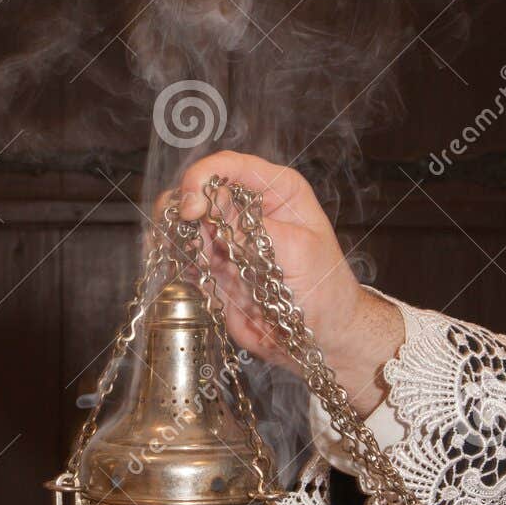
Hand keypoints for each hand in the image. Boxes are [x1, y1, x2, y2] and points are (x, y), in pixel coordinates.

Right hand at [173, 150, 404, 414]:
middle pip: (198, 190)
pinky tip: (196, 275)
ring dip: (183, 240)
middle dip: (187, 212)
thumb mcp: (295, 251)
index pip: (229, 166)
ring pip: (185, 222)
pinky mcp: (215, 265)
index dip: (202, 178)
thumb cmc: (324, 290)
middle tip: (193, 240)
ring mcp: (228, 237)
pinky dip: (181, 262)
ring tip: (203, 264)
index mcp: (276, 190)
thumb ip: (251, 228)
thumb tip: (210, 205)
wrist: (321, 337)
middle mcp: (248, 208)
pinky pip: (185, 254)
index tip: (192, 207)